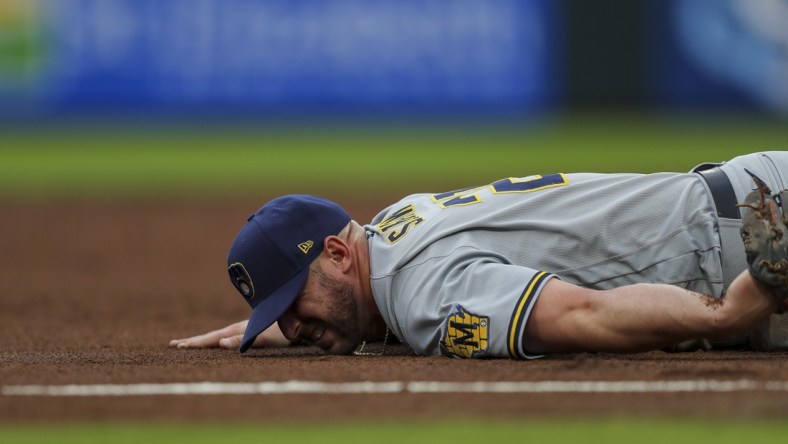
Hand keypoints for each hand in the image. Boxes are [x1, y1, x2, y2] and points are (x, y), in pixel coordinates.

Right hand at [169, 320, 291, 349]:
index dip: (195, 342)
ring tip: (191, 344)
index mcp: (238, 330)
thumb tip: (220, 342)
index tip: (178, 346)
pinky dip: (219, 340)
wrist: (301, 318)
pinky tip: (219, 343)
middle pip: (212, 335)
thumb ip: (243, 339)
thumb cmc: (285, 332)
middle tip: (174, 345)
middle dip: (194, 341)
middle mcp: (239, 328)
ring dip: (206, 340)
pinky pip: (230, 336)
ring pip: (220, 335)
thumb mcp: (263, 337)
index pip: (211, 338)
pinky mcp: (253, 330)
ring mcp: (246, 328)